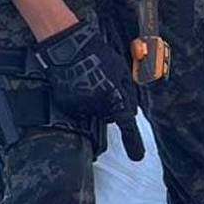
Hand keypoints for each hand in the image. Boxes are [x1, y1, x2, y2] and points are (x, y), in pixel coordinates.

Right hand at [34, 19, 144, 161]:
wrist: (68, 46)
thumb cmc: (97, 54)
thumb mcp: (120, 69)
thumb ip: (127, 92)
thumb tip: (130, 111)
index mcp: (113, 94)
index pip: (126, 123)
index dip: (133, 142)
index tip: (137, 157)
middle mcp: (97, 104)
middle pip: (109, 116)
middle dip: (110, 105)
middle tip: (103, 84)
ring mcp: (80, 105)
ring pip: (93, 113)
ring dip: (94, 102)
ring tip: (89, 81)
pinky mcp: (66, 104)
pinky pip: (77, 110)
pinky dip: (79, 100)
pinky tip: (78, 84)